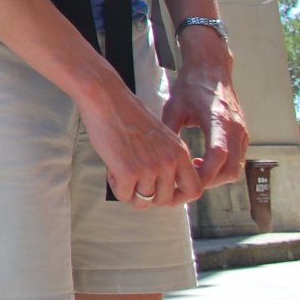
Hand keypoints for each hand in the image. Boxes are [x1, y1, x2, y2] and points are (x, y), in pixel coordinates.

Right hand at [76, 82, 203, 208]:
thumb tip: (161, 186)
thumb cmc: (127, 114)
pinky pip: (123, 195)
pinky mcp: (128, 171)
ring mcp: (150, 168)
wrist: (106, 98)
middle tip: (134, 184)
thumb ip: (167, 158)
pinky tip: (111, 169)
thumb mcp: (160, 136)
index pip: (194, 190)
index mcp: (180, 152)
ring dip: (129, 191)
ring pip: (143, 201)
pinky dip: (115, 186)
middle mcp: (169, 162)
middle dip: (148, 198)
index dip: (179, 198)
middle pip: (165, 200)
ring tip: (119, 171)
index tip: (164, 195)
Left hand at [163, 38, 248, 188]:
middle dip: (209, 182)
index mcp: (219, 120)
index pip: (218, 157)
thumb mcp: (174, 107)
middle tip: (187, 183)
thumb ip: (169, 132)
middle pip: (230, 170)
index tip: (186, 181)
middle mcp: (236, 129)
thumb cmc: (192, 85)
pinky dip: (221, 167)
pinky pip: (236, 160)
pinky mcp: (243, 134)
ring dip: (216, 177)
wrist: (211, 68)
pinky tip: (202, 163)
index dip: (203, 174)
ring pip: (235, 168)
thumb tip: (158, 156)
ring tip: (192, 173)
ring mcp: (243, 132)